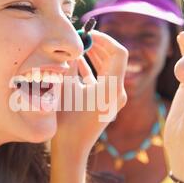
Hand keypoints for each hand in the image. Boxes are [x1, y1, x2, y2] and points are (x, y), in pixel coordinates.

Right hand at [52, 30, 127, 167]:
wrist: (71, 149)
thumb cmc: (66, 120)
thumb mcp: (65, 87)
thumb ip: (70, 63)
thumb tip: (72, 44)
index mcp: (112, 88)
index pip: (119, 53)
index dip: (105, 39)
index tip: (88, 33)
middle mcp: (118, 92)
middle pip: (114, 60)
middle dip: (98, 46)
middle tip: (82, 37)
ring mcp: (114, 99)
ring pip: (109, 69)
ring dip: (95, 57)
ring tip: (79, 47)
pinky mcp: (107, 104)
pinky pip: (103, 81)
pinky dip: (93, 70)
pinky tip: (79, 62)